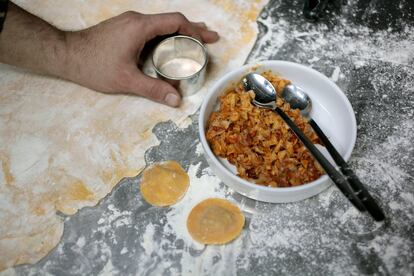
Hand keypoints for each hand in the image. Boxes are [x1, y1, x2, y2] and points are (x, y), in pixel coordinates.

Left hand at [63, 12, 218, 106]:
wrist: (65, 54)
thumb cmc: (93, 65)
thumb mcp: (126, 80)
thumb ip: (153, 89)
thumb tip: (176, 100)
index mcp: (140, 27)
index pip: (175, 22)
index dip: (194, 30)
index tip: (207, 40)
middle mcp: (136, 20)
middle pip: (171, 20)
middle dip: (193, 30)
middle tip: (210, 39)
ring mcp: (129, 23)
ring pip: (161, 24)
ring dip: (180, 32)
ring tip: (195, 42)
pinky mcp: (124, 28)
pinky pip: (152, 28)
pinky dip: (166, 35)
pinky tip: (170, 46)